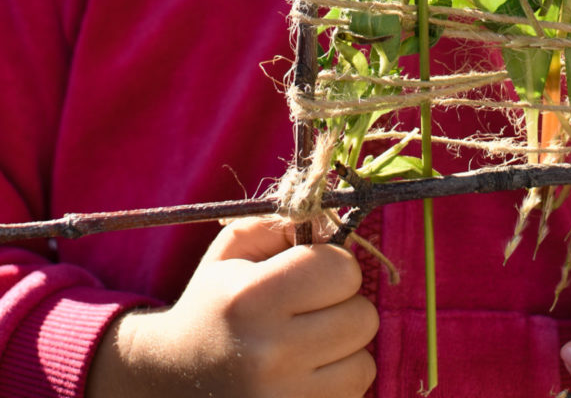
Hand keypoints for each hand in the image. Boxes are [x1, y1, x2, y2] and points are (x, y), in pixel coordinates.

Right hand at [86, 215, 378, 397]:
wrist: (173, 381)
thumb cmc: (212, 305)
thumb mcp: (232, 251)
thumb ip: (282, 223)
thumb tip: (331, 225)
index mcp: (251, 298)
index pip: (342, 269)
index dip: (333, 265)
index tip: (312, 273)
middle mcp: (270, 352)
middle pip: (362, 317)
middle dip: (344, 307)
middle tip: (312, 311)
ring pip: (363, 363)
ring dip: (344, 351)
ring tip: (307, 346)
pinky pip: (353, 396)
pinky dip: (337, 383)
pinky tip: (305, 375)